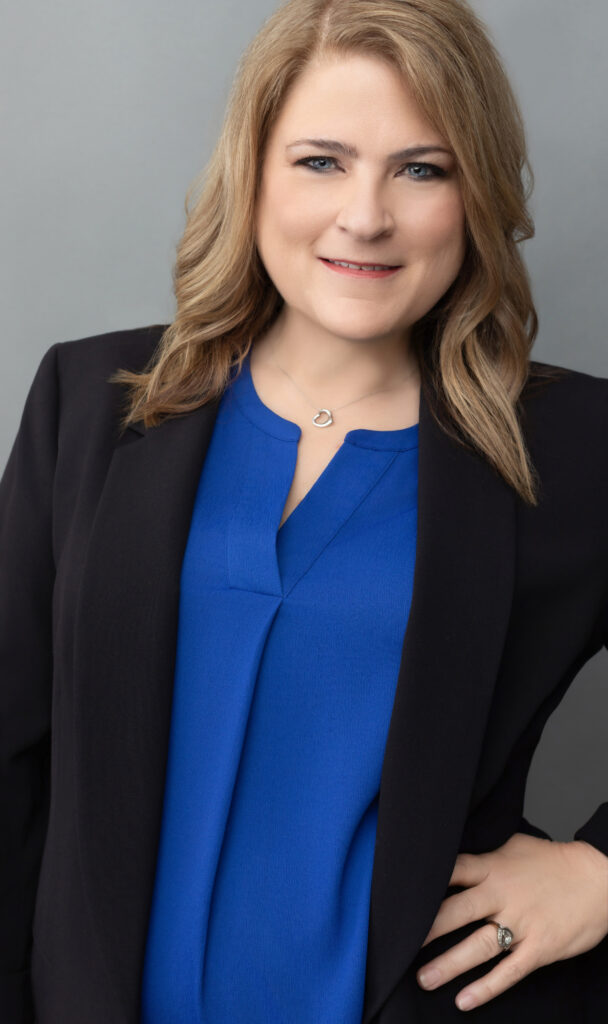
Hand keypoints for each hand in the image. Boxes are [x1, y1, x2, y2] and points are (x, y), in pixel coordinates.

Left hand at [416, 832, 607, 1011]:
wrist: (599, 878)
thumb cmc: (554, 862)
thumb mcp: (514, 847)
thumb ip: (485, 856)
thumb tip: (455, 859)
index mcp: (494, 867)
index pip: (452, 872)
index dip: (424, 883)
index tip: (399, 895)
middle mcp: (502, 895)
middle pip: (456, 911)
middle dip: (426, 930)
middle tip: (399, 944)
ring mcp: (521, 923)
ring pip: (478, 946)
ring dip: (449, 964)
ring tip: (423, 979)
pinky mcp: (539, 949)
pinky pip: (508, 972)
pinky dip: (486, 988)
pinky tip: (464, 1000)